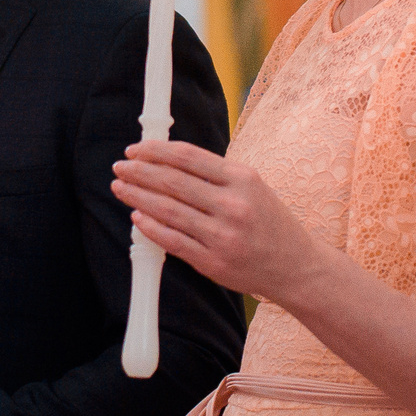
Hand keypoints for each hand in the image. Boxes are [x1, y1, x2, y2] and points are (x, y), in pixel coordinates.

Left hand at [111, 140, 330, 305]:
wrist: (296, 267)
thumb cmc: (269, 222)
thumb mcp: (252, 187)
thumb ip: (215, 174)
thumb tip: (166, 160)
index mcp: (242, 179)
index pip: (188, 157)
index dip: (156, 151)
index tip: (136, 149)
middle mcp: (232, 205)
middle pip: (173, 182)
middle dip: (140, 172)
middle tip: (120, 166)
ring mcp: (222, 236)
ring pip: (168, 210)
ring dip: (137, 196)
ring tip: (120, 187)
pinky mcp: (213, 262)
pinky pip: (173, 241)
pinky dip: (150, 227)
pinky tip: (137, 216)